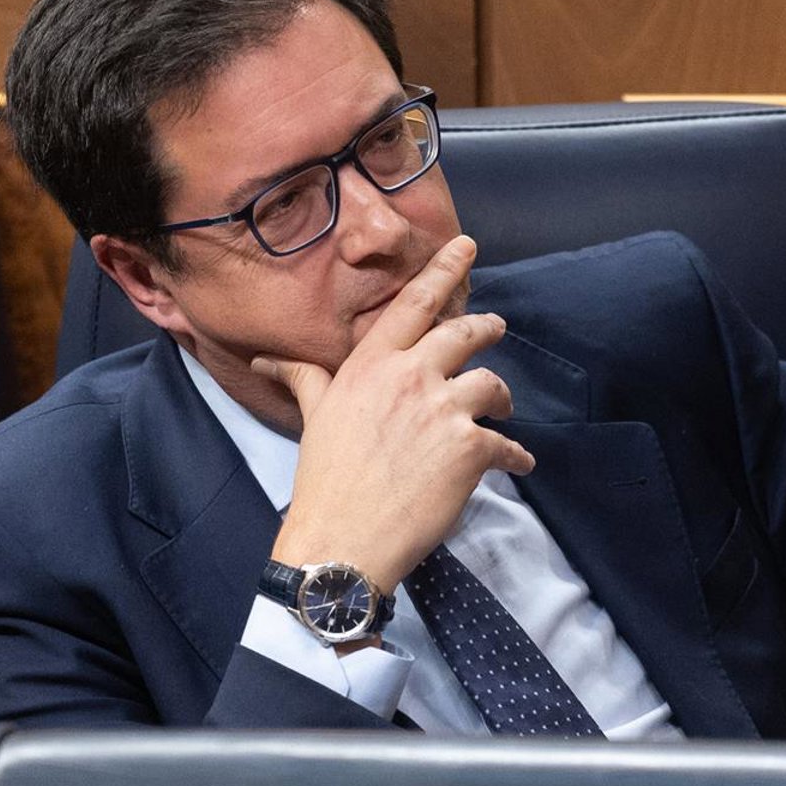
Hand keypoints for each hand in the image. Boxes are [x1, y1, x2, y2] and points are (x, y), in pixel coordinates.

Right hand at [254, 235, 533, 593]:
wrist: (343, 538)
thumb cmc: (324, 479)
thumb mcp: (315, 417)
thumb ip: (304, 379)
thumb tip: (266, 360)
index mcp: (372, 365)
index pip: (414, 304)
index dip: (443, 270)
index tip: (465, 247)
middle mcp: (411, 377)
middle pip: (464, 333)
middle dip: (486, 327)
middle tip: (496, 326)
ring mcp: (444, 411)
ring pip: (491, 384)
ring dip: (502, 397)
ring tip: (502, 410)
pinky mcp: (471, 449)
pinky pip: (507, 443)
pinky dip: (516, 454)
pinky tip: (519, 463)